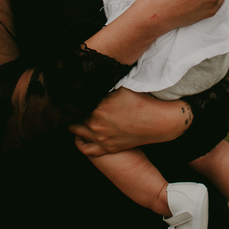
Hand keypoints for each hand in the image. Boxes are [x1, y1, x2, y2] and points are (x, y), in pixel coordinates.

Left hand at [70, 89, 190, 155]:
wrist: (158, 122)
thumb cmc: (141, 102)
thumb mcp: (120, 88)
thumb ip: (102, 86)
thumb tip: (87, 79)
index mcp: (98, 106)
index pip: (75, 101)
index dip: (72, 96)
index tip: (70, 93)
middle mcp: (96, 123)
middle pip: (73, 115)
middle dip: (73, 107)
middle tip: (71, 102)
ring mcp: (101, 137)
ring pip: (76, 130)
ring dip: (74, 122)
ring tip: (75, 115)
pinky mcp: (107, 148)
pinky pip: (86, 148)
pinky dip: (80, 142)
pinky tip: (80, 135)